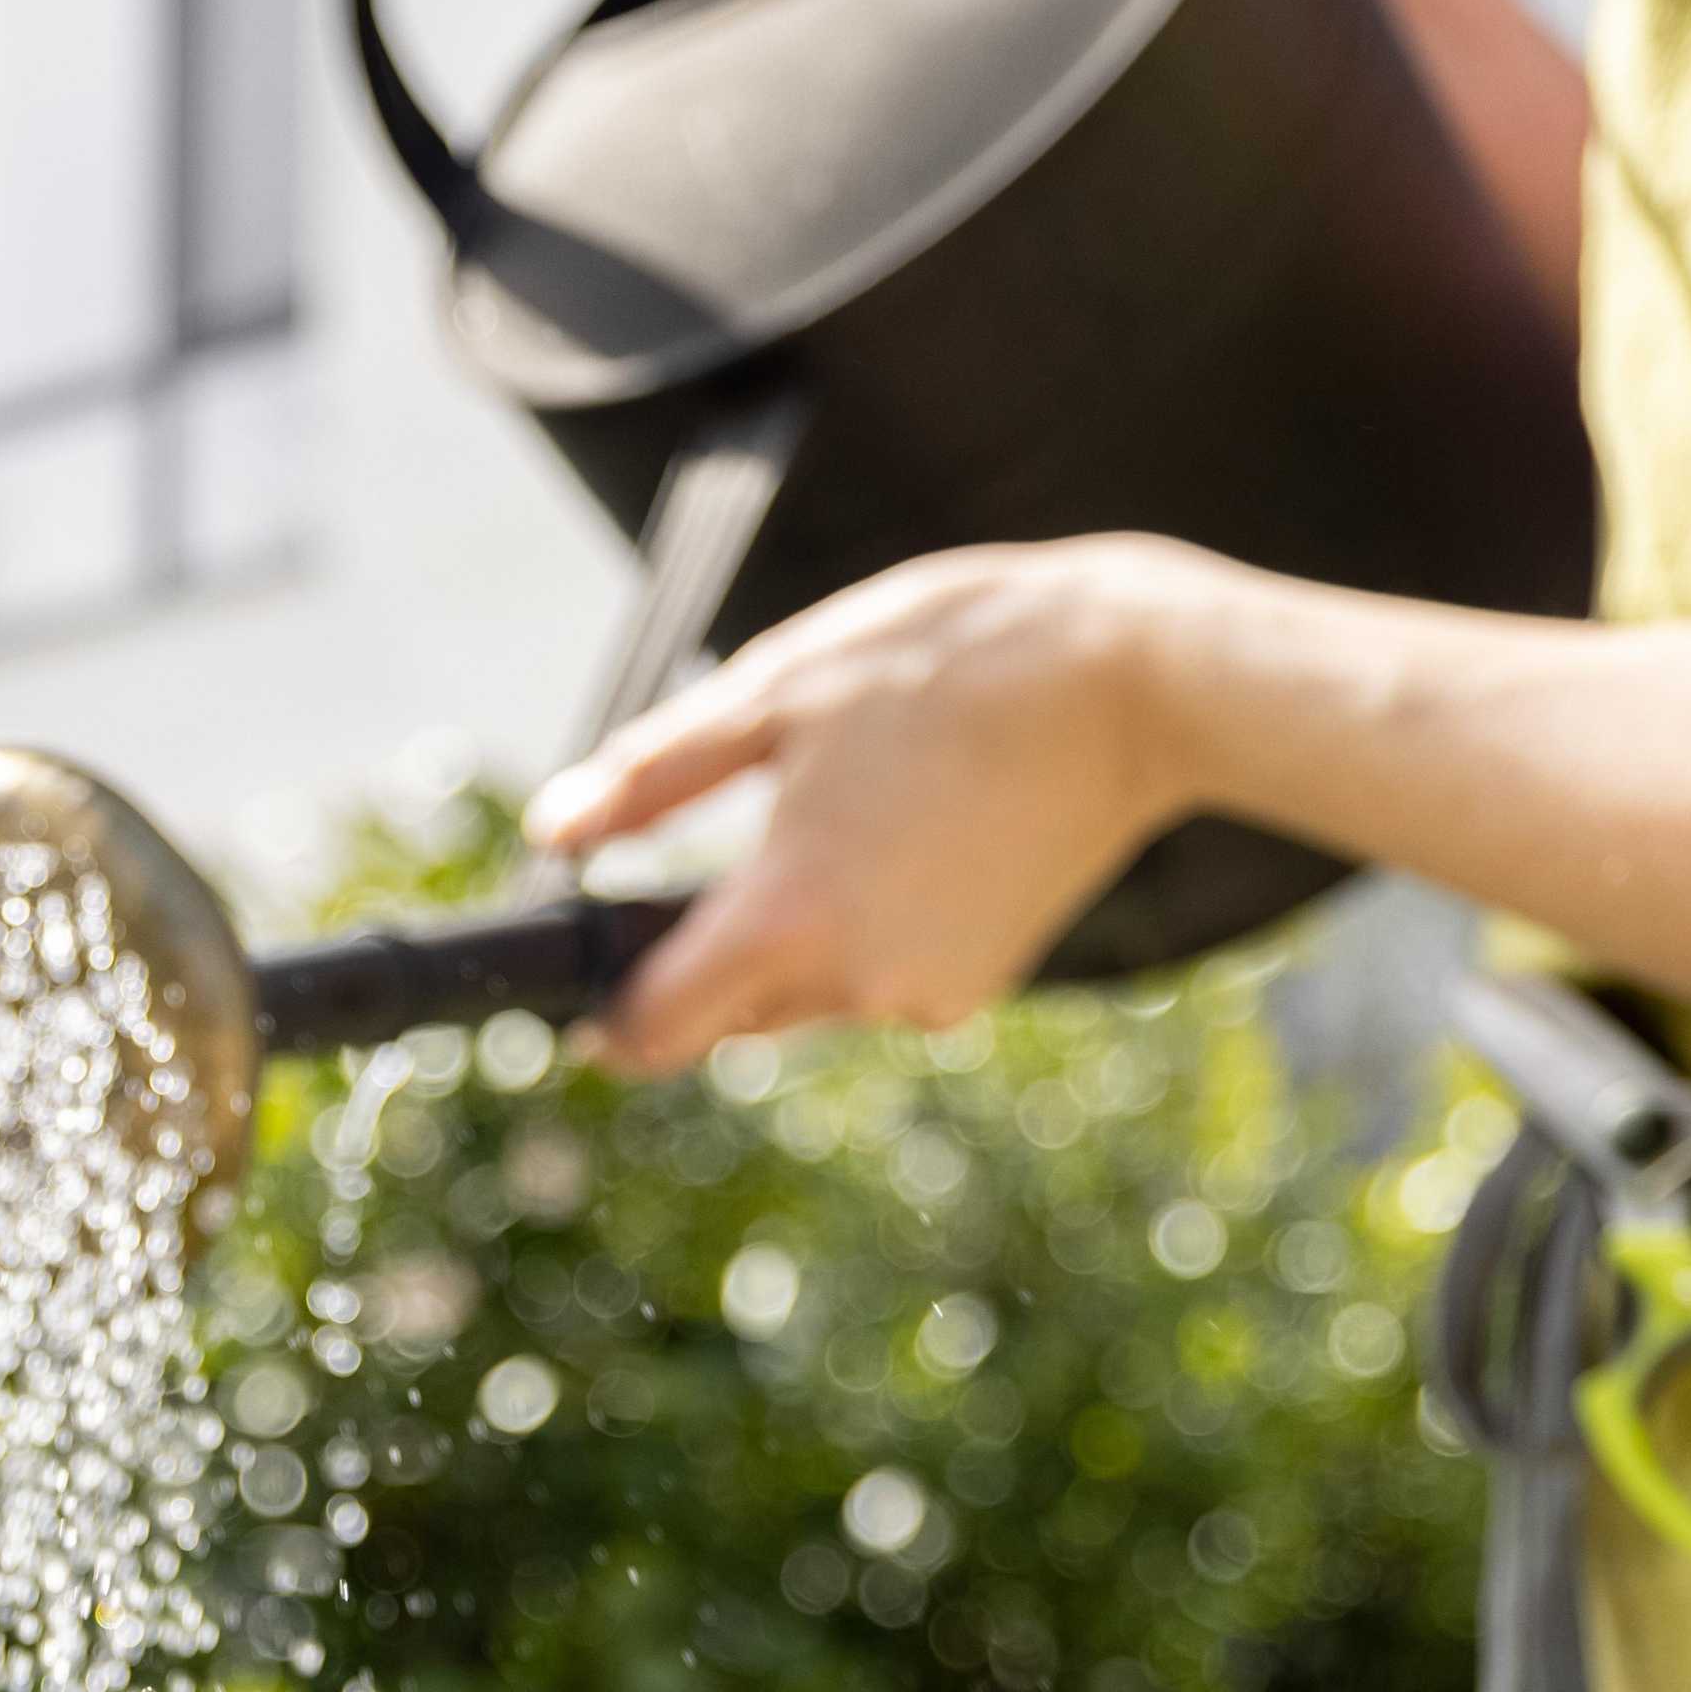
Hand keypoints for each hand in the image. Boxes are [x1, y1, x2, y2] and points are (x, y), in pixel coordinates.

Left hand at [528, 538, 1220, 1076]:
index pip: (658, 1028)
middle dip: (707, 958)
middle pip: (732, 1013)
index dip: (609, 1018)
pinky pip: (883, 974)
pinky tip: (907, 826)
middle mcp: (859, 983)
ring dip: (795, 930)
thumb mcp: (776, 691)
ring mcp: (928, 993)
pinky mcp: (981, 981)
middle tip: (721, 847)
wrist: (1136, 681)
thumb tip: (554, 831)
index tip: (585, 995)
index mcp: (790, 916)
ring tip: (847, 801)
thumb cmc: (950, 663)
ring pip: (810, 993)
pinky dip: (869, 923)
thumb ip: (652, 776)